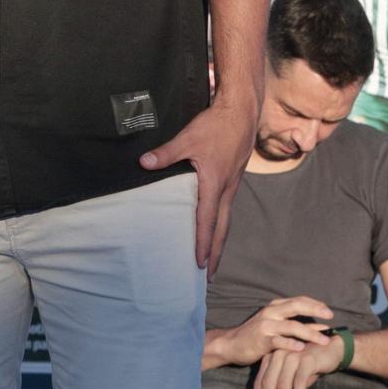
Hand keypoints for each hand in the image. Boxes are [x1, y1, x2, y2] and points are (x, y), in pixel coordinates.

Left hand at [140, 94, 255, 271]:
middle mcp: (227, 190)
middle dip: (215, 253)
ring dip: (219, 240)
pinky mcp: (232, 178)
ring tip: (212, 259)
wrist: (243, 112)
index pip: (207, 221)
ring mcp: (232, 185)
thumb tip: (144, 164)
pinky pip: (227, 208)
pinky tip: (213, 225)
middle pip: (222, 229)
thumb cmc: (216, 125)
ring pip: (226, 220)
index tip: (200, 264)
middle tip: (209, 275)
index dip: (203, 243)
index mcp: (215, 184)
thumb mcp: (188, 138)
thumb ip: (166, 153)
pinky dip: (220, 223)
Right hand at [217, 296, 332, 367]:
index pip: (299, 300)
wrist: (231, 344)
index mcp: (274, 307)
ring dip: (310, 333)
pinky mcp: (261, 340)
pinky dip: (291, 344)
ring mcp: (266, 326)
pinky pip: (279, 341)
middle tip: (331, 316)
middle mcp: (271, 313)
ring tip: (324, 340)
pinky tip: (302, 349)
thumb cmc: (256, 336)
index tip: (329, 311)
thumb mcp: (276, 326)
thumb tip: (323, 326)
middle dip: (315, 310)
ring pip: (292, 326)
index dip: (315, 304)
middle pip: (296, 306)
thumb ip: (298, 325)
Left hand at [252, 336, 340, 388]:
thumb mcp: (291, 375)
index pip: (260, 380)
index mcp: (270, 358)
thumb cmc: (308, 365)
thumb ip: (281, 386)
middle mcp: (278, 355)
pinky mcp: (306, 360)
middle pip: (268, 383)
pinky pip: (299, 382)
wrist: (331, 349)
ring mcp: (292, 356)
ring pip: (283, 384)